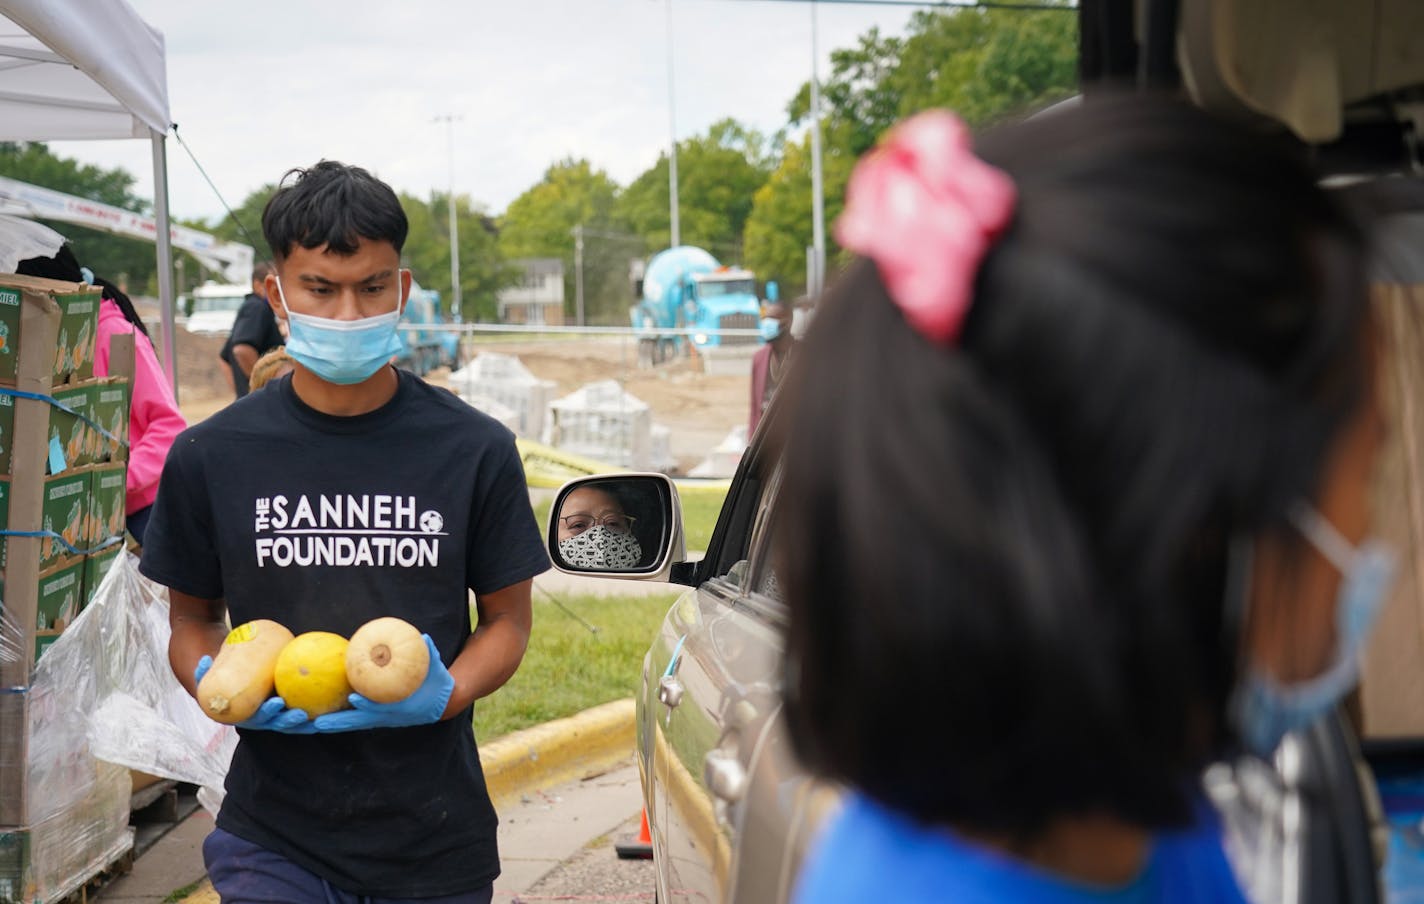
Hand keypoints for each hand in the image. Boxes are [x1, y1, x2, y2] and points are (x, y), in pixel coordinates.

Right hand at [194, 655, 315, 733]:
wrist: (232, 689)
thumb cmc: (224, 682)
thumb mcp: (211, 680)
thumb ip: (205, 673)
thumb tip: (205, 659)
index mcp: (246, 716)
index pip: (258, 717)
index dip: (268, 712)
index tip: (276, 702)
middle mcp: (262, 721)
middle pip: (278, 724)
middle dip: (288, 720)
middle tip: (299, 712)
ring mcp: (275, 720)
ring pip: (293, 725)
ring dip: (305, 724)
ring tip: (317, 717)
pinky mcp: (288, 716)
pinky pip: (304, 719)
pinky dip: (316, 717)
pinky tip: (329, 709)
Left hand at [313, 635, 454, 732]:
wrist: (439, 704)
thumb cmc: (435, 684)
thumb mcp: (435, 669)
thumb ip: (430, 654)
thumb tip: (423, 637)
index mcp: (400, 707)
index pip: (381, 707)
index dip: (368, 704)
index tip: (354, 698)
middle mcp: (386, 716)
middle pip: (358, 721)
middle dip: (338, 723)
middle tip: (318, 723)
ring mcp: (378, 718)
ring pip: (351, 723)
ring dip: (332, 724)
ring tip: (309, 724)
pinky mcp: (374, 717)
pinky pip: (352, 718)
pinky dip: (337, 718)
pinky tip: (318, 716)